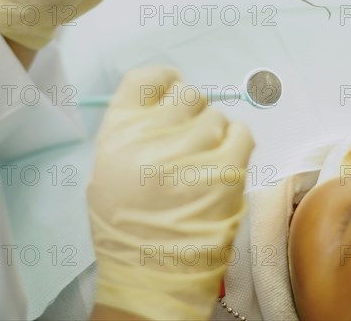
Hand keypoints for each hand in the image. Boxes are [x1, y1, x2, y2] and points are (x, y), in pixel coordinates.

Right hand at [87, 67, 253, 319]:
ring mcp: (190, 154)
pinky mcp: (225, 172)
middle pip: (187, 93)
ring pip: (216, 114)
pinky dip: (236, 142)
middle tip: (190, 139)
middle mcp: (151, 138)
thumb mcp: (109, 170)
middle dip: (192, 112)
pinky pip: (241, 133)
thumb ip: (135, 130)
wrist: (152, 272)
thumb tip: (169, 100)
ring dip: (214, 133)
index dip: (166, 80)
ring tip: (204, 162)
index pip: (146, 78)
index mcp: (117, 134)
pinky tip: (223, 161)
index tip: (173, 88)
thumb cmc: (128, 224)